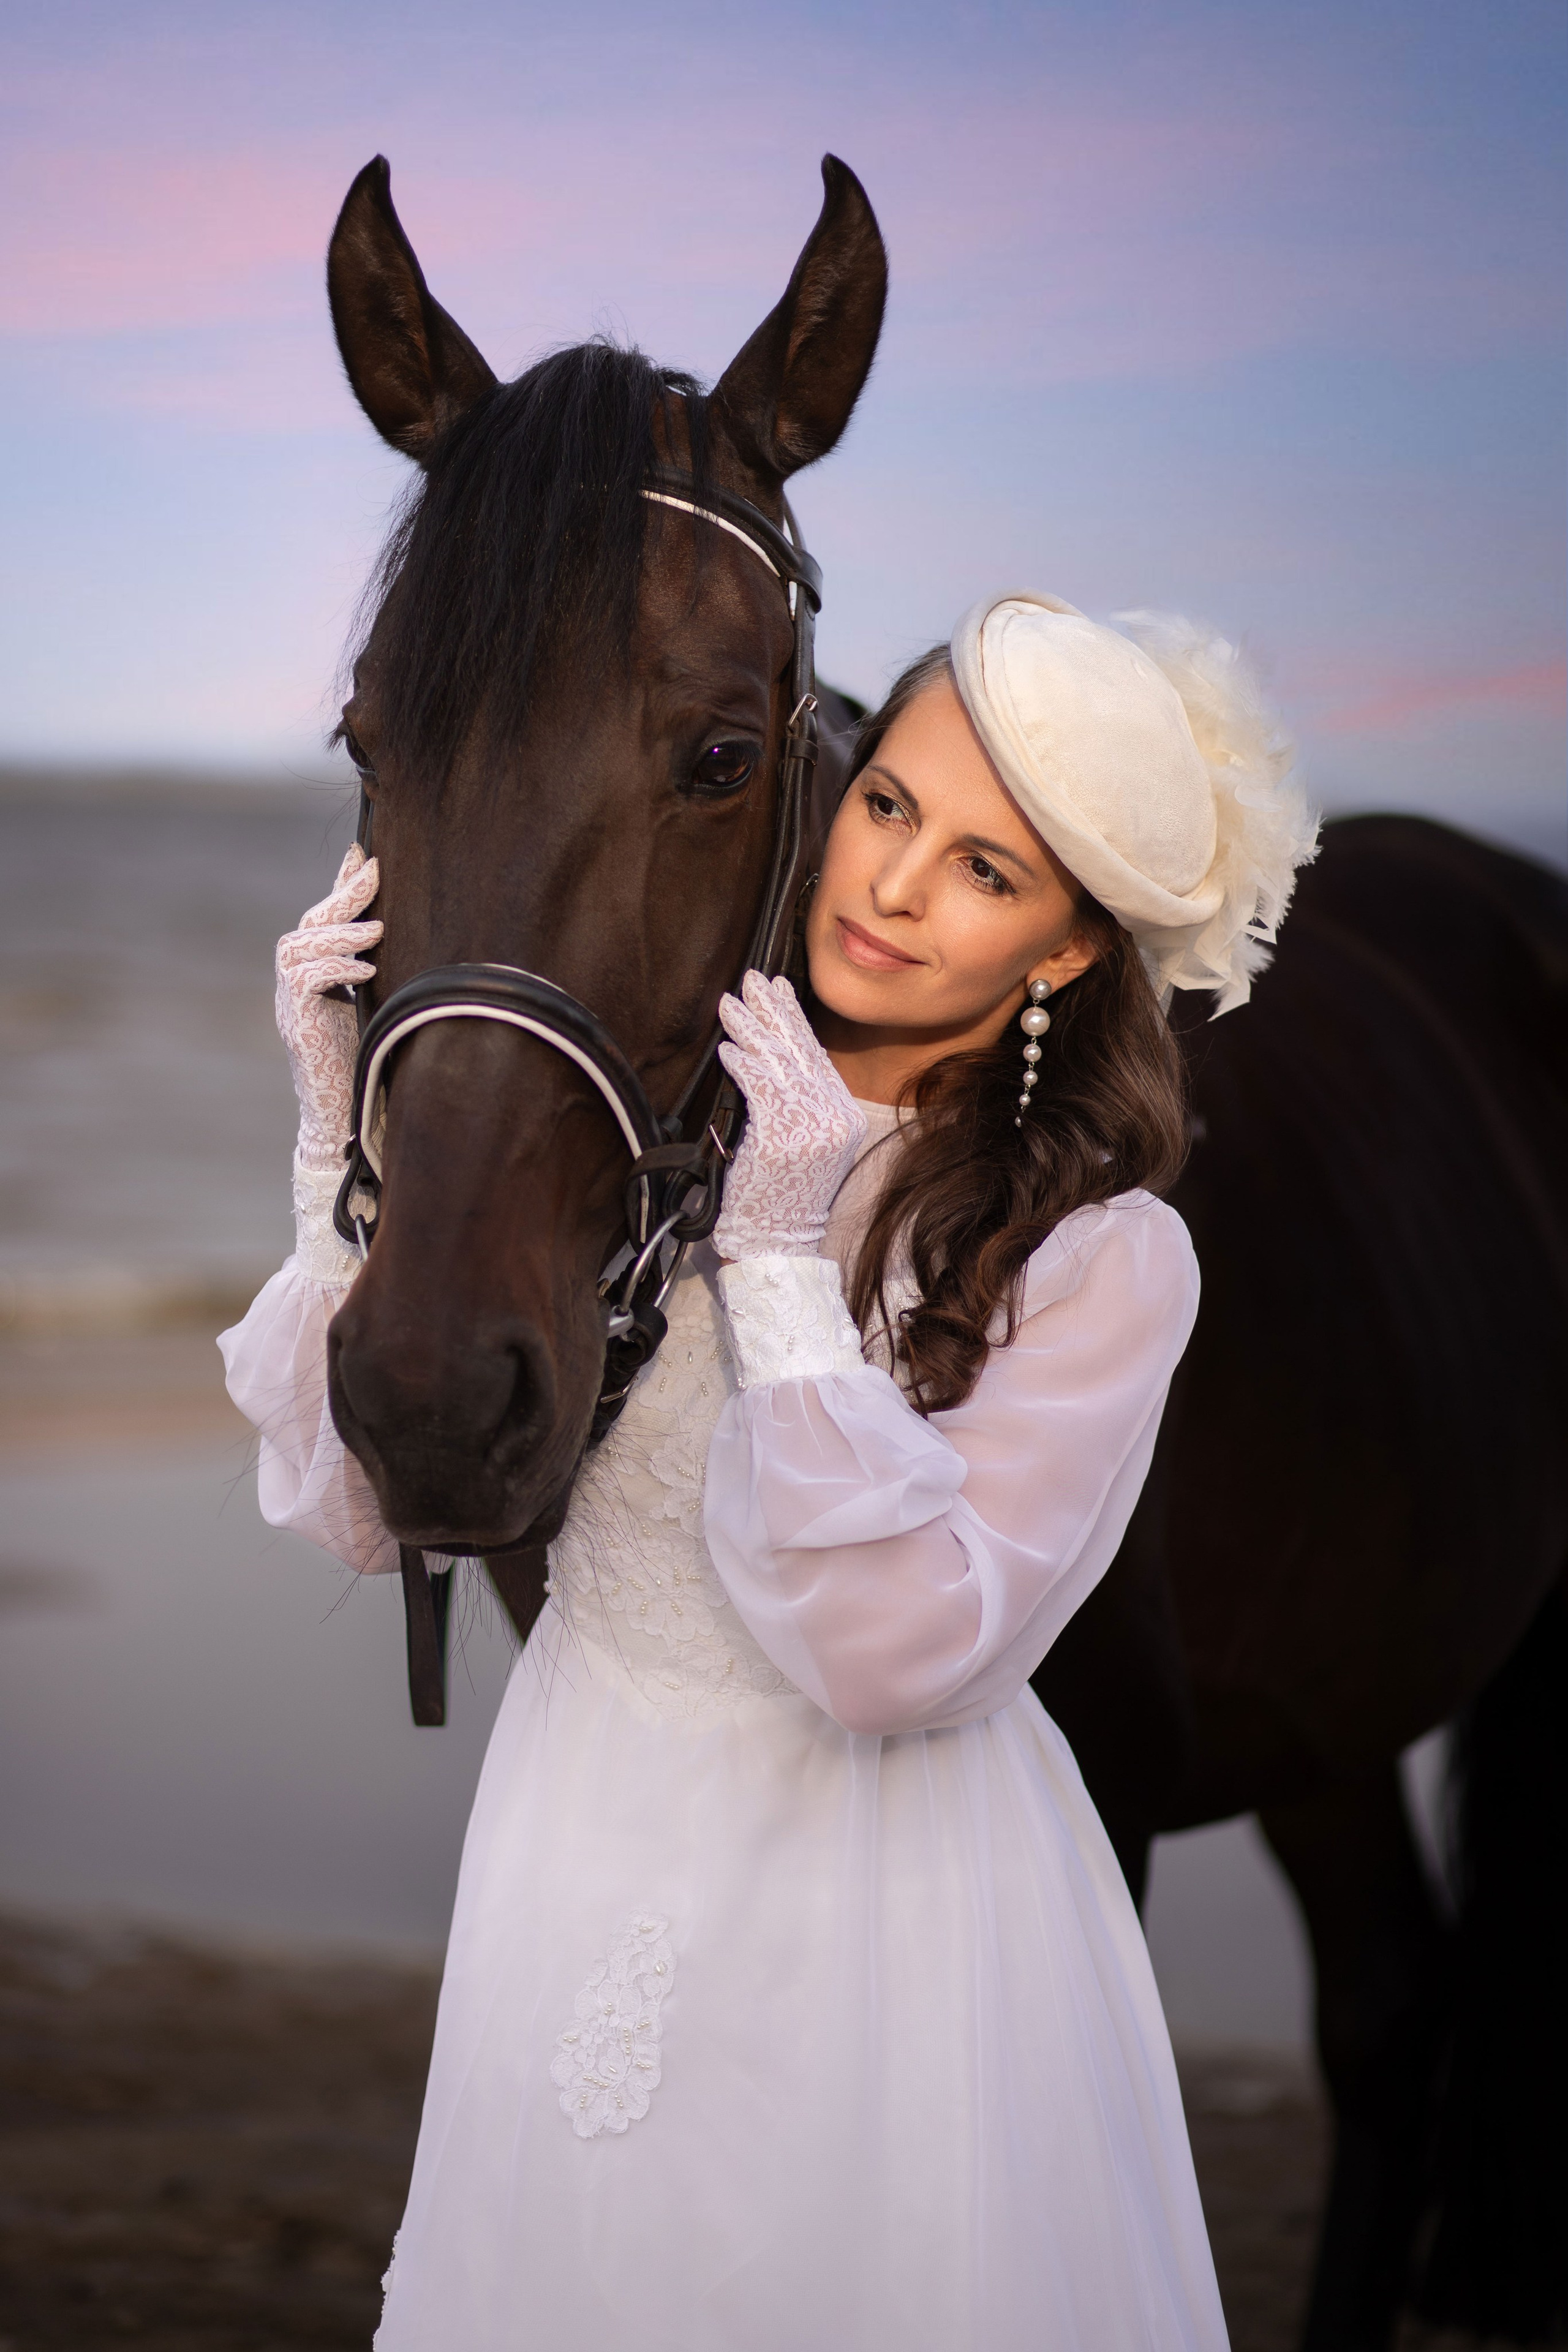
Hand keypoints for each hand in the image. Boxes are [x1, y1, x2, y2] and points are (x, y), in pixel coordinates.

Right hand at [275, 845, 381, 1170]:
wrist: (341, 1114)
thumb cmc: (363, 1061)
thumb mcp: (374, 1005)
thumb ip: (378, 972)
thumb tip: (407, 935)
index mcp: (314, 973)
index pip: (324, 918)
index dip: (340, 884)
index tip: (364, 852)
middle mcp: (294, 982)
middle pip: (310, 924)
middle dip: (342, 895)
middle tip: (375, 870)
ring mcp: (289, 1002)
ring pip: (300, 947)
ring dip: (340, 933)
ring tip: (376, 930)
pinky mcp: (294, 1023)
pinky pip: (305, 981)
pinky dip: (335, 970)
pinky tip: (365, 969)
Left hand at [713, 972, 867, 1259]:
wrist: (777, 1244)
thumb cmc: (779, 1199)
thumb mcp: (803, 1147)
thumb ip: (799, 1105)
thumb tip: (772, 1060)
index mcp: (844, 1118)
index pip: (818, 1058)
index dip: (796, 1021)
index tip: (779, 991)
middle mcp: (834, 1119)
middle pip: (801, 1051)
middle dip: (774, 1010)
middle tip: (754, 978)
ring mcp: (811, 1128)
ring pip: (777, 1064)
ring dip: (750, 1029)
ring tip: (730, 1003)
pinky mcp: (782, 1137)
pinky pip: (760, 1088)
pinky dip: (741, 1064)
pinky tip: (728, 1046)